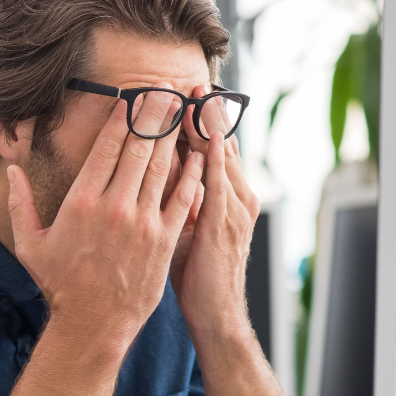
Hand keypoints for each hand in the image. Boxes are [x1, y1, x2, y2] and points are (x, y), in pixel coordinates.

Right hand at [7, 92, 201, 352]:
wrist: (93, 324)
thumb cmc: (60, 285)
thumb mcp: (30, 244)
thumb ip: (19, 204)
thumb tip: (13, 170)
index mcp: (82, 201)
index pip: (107, 147)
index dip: (122, 117)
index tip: (131, 97)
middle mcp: (114, 206)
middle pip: (139, 148)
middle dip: (153, 114)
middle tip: (164, 89)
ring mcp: (143, 222)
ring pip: (163, 167)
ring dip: (174, 135)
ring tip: (183, 110)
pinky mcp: (164, 240)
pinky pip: (183, 198)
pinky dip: (192, 173)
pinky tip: (199, 154)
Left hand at [172, 85, 260, 343]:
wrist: (216, 316)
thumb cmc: (198, 277)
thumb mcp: (189, 232)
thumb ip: (181, 201)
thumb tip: (159, 176)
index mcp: (228, 198)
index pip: (213, 149)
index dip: (200, 121)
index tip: (184, 93)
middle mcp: (236, 197)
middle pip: (220, 144)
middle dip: (206, 112)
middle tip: (191, 79)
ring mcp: (234, 209)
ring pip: (220, 156)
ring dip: (208, 124)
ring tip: (196, 93)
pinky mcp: (224, 224)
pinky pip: (216, 181)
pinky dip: (210, 156)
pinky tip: (202, 134)